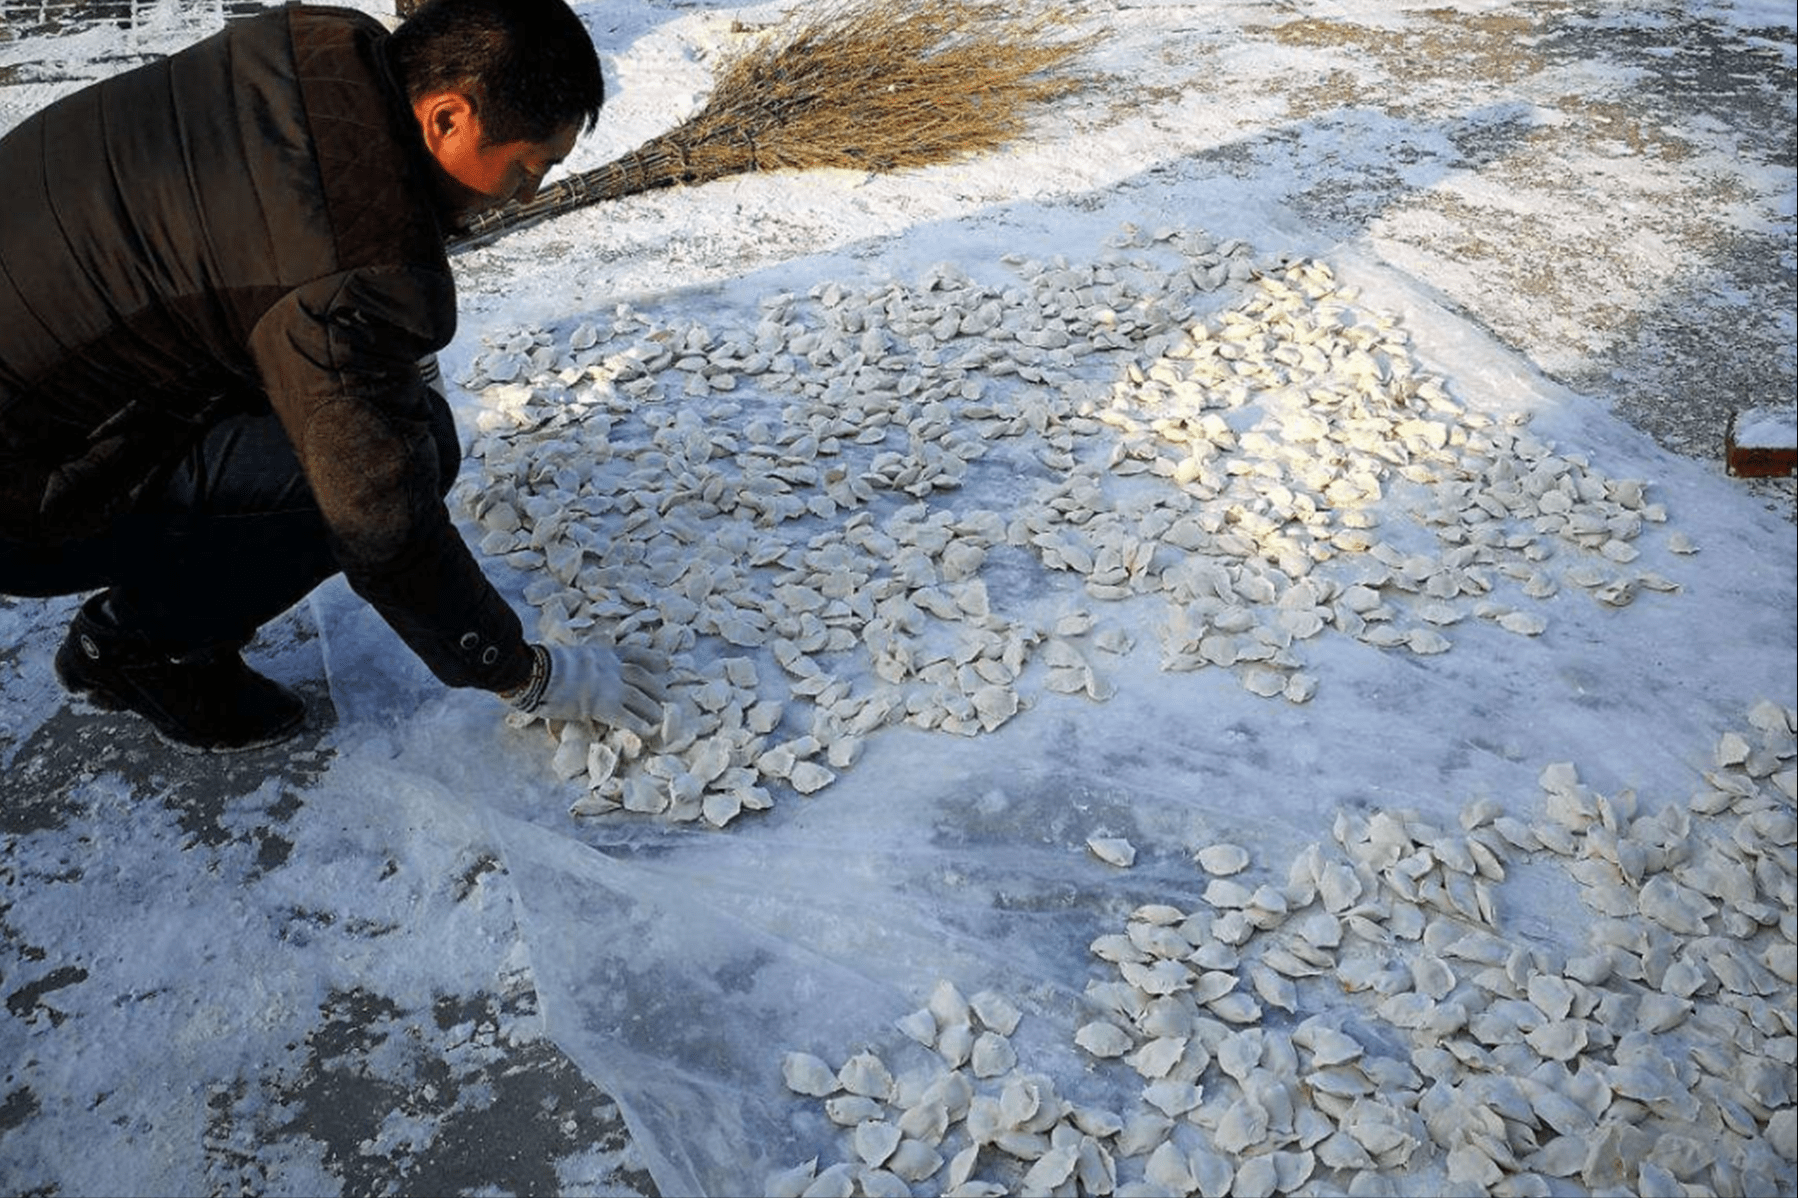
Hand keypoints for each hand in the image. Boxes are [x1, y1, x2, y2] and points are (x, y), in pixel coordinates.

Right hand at [518, 643, 667, 733]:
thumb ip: (580, 665)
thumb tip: (575, 674)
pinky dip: (640, 724)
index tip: (664, 662)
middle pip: (641, 676)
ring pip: (640, 697)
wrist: (535, 672)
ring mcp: (609, 686)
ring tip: (661, 718)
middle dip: (656, 686)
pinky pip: (628, 717)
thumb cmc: (541, 667)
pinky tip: (648, 732)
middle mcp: (610, 667)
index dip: (650, 658)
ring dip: (652, 708)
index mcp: (601, 653)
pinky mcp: (604, 706)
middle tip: (666, 697)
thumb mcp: (568, 658)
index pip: (631, 654)